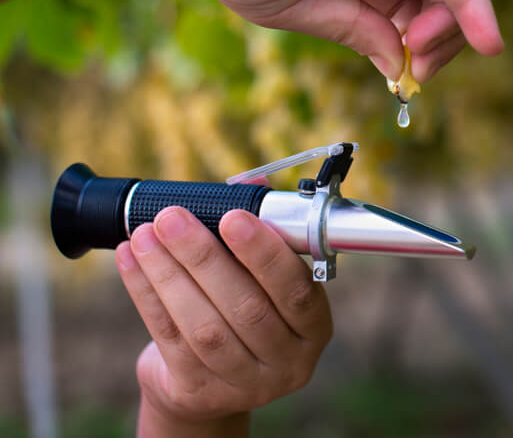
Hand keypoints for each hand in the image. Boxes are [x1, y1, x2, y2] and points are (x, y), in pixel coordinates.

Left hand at [115, 205, 331, 436]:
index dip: (266, 254)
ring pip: (203, 325)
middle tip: (173, 217)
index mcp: (313, 329)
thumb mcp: (264, 283)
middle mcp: (287, 362)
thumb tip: (250, 188)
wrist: (213, 384)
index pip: (296, 291)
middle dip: (204, 256)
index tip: (234, 217)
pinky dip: (146, 293)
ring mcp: (244, 385)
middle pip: (245, 308)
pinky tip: (131, 260)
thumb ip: (262, 236)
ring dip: (169, 274)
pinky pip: (168, 337)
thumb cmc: (246, 312)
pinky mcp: (198, 391)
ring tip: (146, 234)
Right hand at [171, 0, 503, 81]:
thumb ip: (356, 31)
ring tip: (428, 49)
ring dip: (459, 19)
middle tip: (423, 67)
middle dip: (449, 35)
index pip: (418, 5)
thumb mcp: (302, 11)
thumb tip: (399, 65)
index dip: (429, 44)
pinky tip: (482, 35)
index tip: (414, 77)